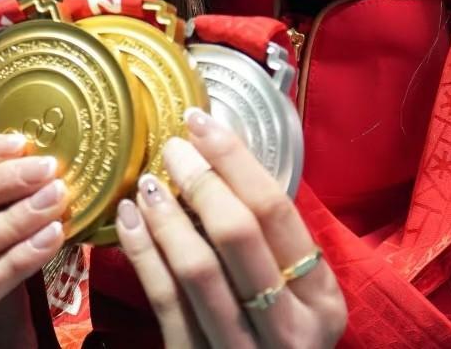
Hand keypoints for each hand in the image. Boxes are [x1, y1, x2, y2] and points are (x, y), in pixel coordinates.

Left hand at [115, 109, 346, 347]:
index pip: (275, 210)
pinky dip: (143, 252)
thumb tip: (218, 157)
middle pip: (238, 234)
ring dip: (166, 216)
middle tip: (172, 148)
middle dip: (200, 180)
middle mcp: (289, 327)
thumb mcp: (298, 295)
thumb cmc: (278, 333)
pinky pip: (165, 300)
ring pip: (197, 269)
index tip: (202, 123)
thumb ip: (271, 243)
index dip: (234, 159)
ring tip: (147, 182)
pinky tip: (128, 221)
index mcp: (322, 298)